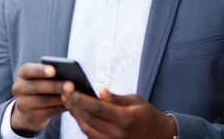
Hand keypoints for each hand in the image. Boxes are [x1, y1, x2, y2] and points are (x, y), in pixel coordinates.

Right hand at [10, 63, 67, 135]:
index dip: (40, 70)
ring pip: (44, 101)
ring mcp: (22, 104)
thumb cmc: (40, 86)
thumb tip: (68, 72)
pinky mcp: (30, 117)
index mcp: (22, 74)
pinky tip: (70, 104)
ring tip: (74, 95)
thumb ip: (50, 73)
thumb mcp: (41, 77)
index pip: (28, 70)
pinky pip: (48, 112)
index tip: (53, 70)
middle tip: (71, 85)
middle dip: (56, 86)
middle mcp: (18, 88)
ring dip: (61, 98)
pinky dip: (60, 107)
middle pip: (37, 87)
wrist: (28, 110)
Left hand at [61, 85, 176, 138]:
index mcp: (125, 119)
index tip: (70, 90)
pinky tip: (77, 114)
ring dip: (75, 116)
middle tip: (63, 93)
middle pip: (89, 119)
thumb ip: (116, 98)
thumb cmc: (148, 115)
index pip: (97, 108)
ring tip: (67, 102)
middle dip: (74, 105)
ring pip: (87, 129)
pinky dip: (82, 125)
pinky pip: (91, 136)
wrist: (160, 136)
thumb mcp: (136, 101)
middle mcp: (118, 133)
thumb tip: (101, 90)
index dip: (81, 98)